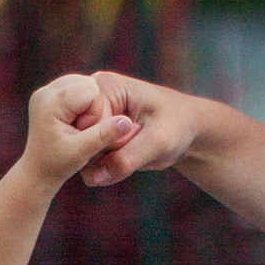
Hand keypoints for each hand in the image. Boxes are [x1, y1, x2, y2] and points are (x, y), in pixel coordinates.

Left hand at [20, 73, 140, 190]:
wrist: (37, 171)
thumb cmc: (58, 164)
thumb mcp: (82, 152)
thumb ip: (104, 135)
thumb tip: (127, 122)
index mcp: (50, 102)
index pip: (91, 91)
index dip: (95, 113)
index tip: (81, 131)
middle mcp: (45, 92)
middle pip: (89, 83)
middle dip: (93, 107)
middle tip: (79, 129)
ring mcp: (47, 91)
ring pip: (86, 83)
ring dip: (89, 104)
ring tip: (76, 126)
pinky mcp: (51, 93)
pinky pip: (80, 87)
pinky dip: (83, 103)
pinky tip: (75, 121)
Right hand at [74, 70, 195, 186]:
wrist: (187, 128)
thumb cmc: (178, 125)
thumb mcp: (158, 141)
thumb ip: (126, 159)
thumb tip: (93, 178)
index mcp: (103, 86)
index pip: (83, 125)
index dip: (103, 144)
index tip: (131, 141)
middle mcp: (89, 99)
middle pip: (77, 140)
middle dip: (103, 155)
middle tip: (134, 148)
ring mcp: (89, 118)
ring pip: (79, 153)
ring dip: (105, 163)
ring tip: (132, 150)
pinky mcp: (92, 135)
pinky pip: (86, 161)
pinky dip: (104, 167)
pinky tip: (125, 157)